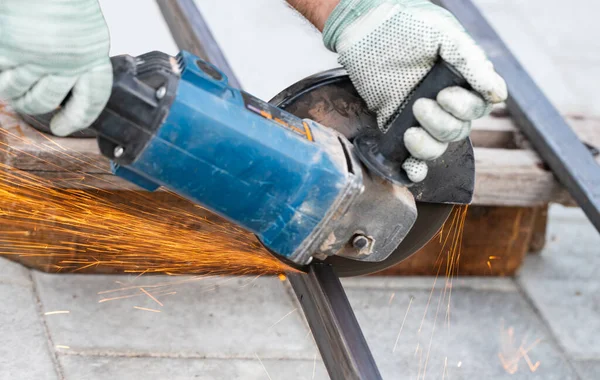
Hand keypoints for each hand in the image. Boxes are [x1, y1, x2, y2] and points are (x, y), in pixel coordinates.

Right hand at [0, 0, 111, 135]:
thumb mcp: (83, 28)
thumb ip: (77, 55)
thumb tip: (66, 85)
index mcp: (93, 54)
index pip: (92, 98)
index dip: (78, 117)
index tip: (62, 127)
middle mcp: (69, 61)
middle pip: (46, 100)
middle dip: (32, 106)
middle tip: (24, 103)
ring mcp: (37, 56)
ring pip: (16, 90)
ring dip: (8, 88)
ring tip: (7, 79)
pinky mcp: (9, 49)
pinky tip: (2, 65)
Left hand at [323, 0, 506, 181]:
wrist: (363, 29)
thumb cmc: (406, 26)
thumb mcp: (443, 36)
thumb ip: (470, 63)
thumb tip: (499, 95)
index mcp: (463, 79)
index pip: (480, 106)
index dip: (466, 108)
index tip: (445, 96)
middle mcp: (446, 101)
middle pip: (459, 129)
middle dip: (441, 123)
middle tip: (420, 104)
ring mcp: (422, 116)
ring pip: (439, 145)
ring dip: (428, 143)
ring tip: (410, 129)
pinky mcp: (398, 127)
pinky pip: (413, 156)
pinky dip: (415, 167)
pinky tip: (412, 168)